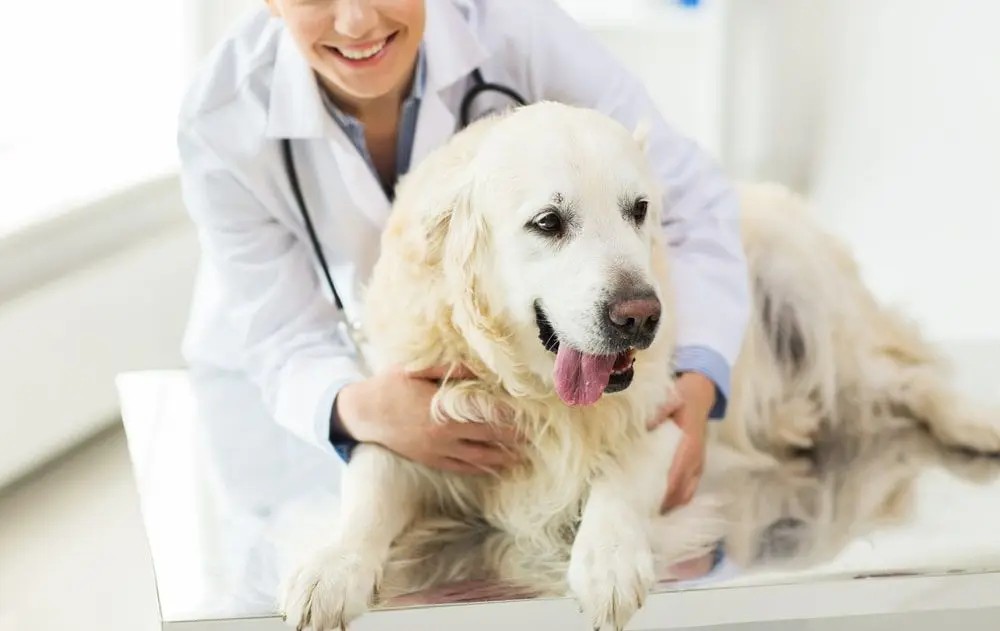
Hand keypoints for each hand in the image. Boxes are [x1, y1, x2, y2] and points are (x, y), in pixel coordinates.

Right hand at [335, 364, 522, 474]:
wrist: (364, 414)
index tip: (531, 412)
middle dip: (515, 437)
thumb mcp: (418, 369)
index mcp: (444, 407)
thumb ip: (450, 369)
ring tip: (526, 456)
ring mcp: (438, 450)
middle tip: (538, 436)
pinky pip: (463, 467)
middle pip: (490, 436)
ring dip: (504, 457)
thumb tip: (481, 369)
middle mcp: (444, 432)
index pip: (487, 412)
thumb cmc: (391, 385)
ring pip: (480, 457)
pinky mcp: (432, 460)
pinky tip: (498, 467)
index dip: (511, 413)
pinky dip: (483, 468)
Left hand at [647, 372, 713, 512]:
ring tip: (648, 517)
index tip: (644, 508)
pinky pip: (688, 490)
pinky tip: (660, 507)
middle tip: (640, 518)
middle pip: (681, 494)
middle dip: (663, 508)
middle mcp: (695, 461)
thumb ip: (657, 413)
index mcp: (688, 447)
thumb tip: (644, 427)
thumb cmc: (681, 398)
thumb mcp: (668, 399)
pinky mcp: (697, 467)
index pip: (674, 479)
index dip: (661, 496)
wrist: (700, 395)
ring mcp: (698, 466)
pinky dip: (676, 501)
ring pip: (686, 495)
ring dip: (670, 507)